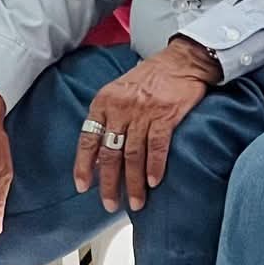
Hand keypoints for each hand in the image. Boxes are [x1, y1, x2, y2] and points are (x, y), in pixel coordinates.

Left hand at [74, 37, 220, 212]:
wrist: (181, 61)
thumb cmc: (149, 79)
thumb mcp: (118, 93)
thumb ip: (108, 119)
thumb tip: (99, 155)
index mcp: (103, 102)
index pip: (88, 138)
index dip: (83, 165)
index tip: (82, 187)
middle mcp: (120, 108)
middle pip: (110, 152)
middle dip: (108, 182)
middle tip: (109, 203)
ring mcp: (143, 112)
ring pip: (133, 154)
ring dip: (133, 182)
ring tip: (134, 202)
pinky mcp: (166, 115)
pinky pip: (157, 146)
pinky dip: (155, 167)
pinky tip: (153, 183)